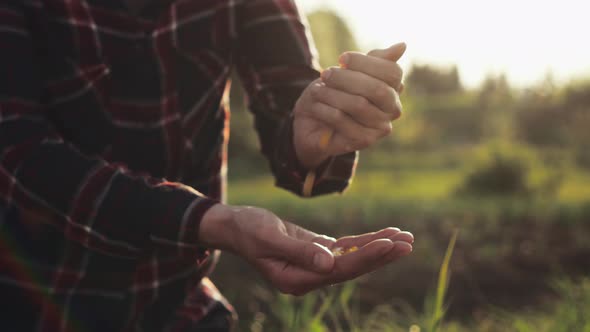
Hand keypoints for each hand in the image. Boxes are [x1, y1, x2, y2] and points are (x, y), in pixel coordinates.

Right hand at [199, 204, 413, 294]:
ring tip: (405, 238)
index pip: (339, 270)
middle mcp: (309, 276)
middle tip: (408, 242)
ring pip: (353, 257)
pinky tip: (385, 234)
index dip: (365, 256)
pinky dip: (365, 240)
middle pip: (352, 267)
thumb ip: (299, 251)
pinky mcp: (317, 251)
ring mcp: (314, 265)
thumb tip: (330, 264)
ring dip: (378, 247)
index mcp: (296, 279)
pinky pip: (346, 247)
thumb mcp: (269, 238)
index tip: (389, 243)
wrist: (235, 226)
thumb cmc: (247, 230)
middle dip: (381, 254)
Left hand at [293, 43, 405, 168]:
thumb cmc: (335, 93)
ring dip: (333, 94)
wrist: (313, 123)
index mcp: (394, 89)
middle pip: (377, 89)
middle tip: (325, 74)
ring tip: (317, 90)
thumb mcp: (352, 71)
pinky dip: (326, 110)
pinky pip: (343, 121)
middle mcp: (393, 109)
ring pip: (359, 105)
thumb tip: (402, 45)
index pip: (391, 72)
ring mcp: (381, 127)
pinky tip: (316, 106)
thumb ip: (375, 60)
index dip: (366, 63)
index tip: (342, 58)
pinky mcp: (364, 141)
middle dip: (347, 78)